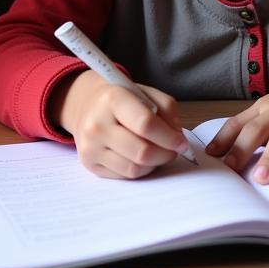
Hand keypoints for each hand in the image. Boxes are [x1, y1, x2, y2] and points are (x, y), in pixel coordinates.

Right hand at [50, 69, 190, 178]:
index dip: (169, 137)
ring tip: (158, 152)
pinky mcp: (89, 163)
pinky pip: (124, 175)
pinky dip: (140, 169)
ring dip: (154, 164)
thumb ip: (166, 108)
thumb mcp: (144, 91)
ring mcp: (90, 146)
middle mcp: (97, 124)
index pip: (145, 124)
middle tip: (173, 150)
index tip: (182, 143)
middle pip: (142, 152)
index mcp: (112, 99)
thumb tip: (177, 136)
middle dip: (166, 154)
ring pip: (135, 169)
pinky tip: (141, 157)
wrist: (86, 104)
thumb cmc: (121, 98)